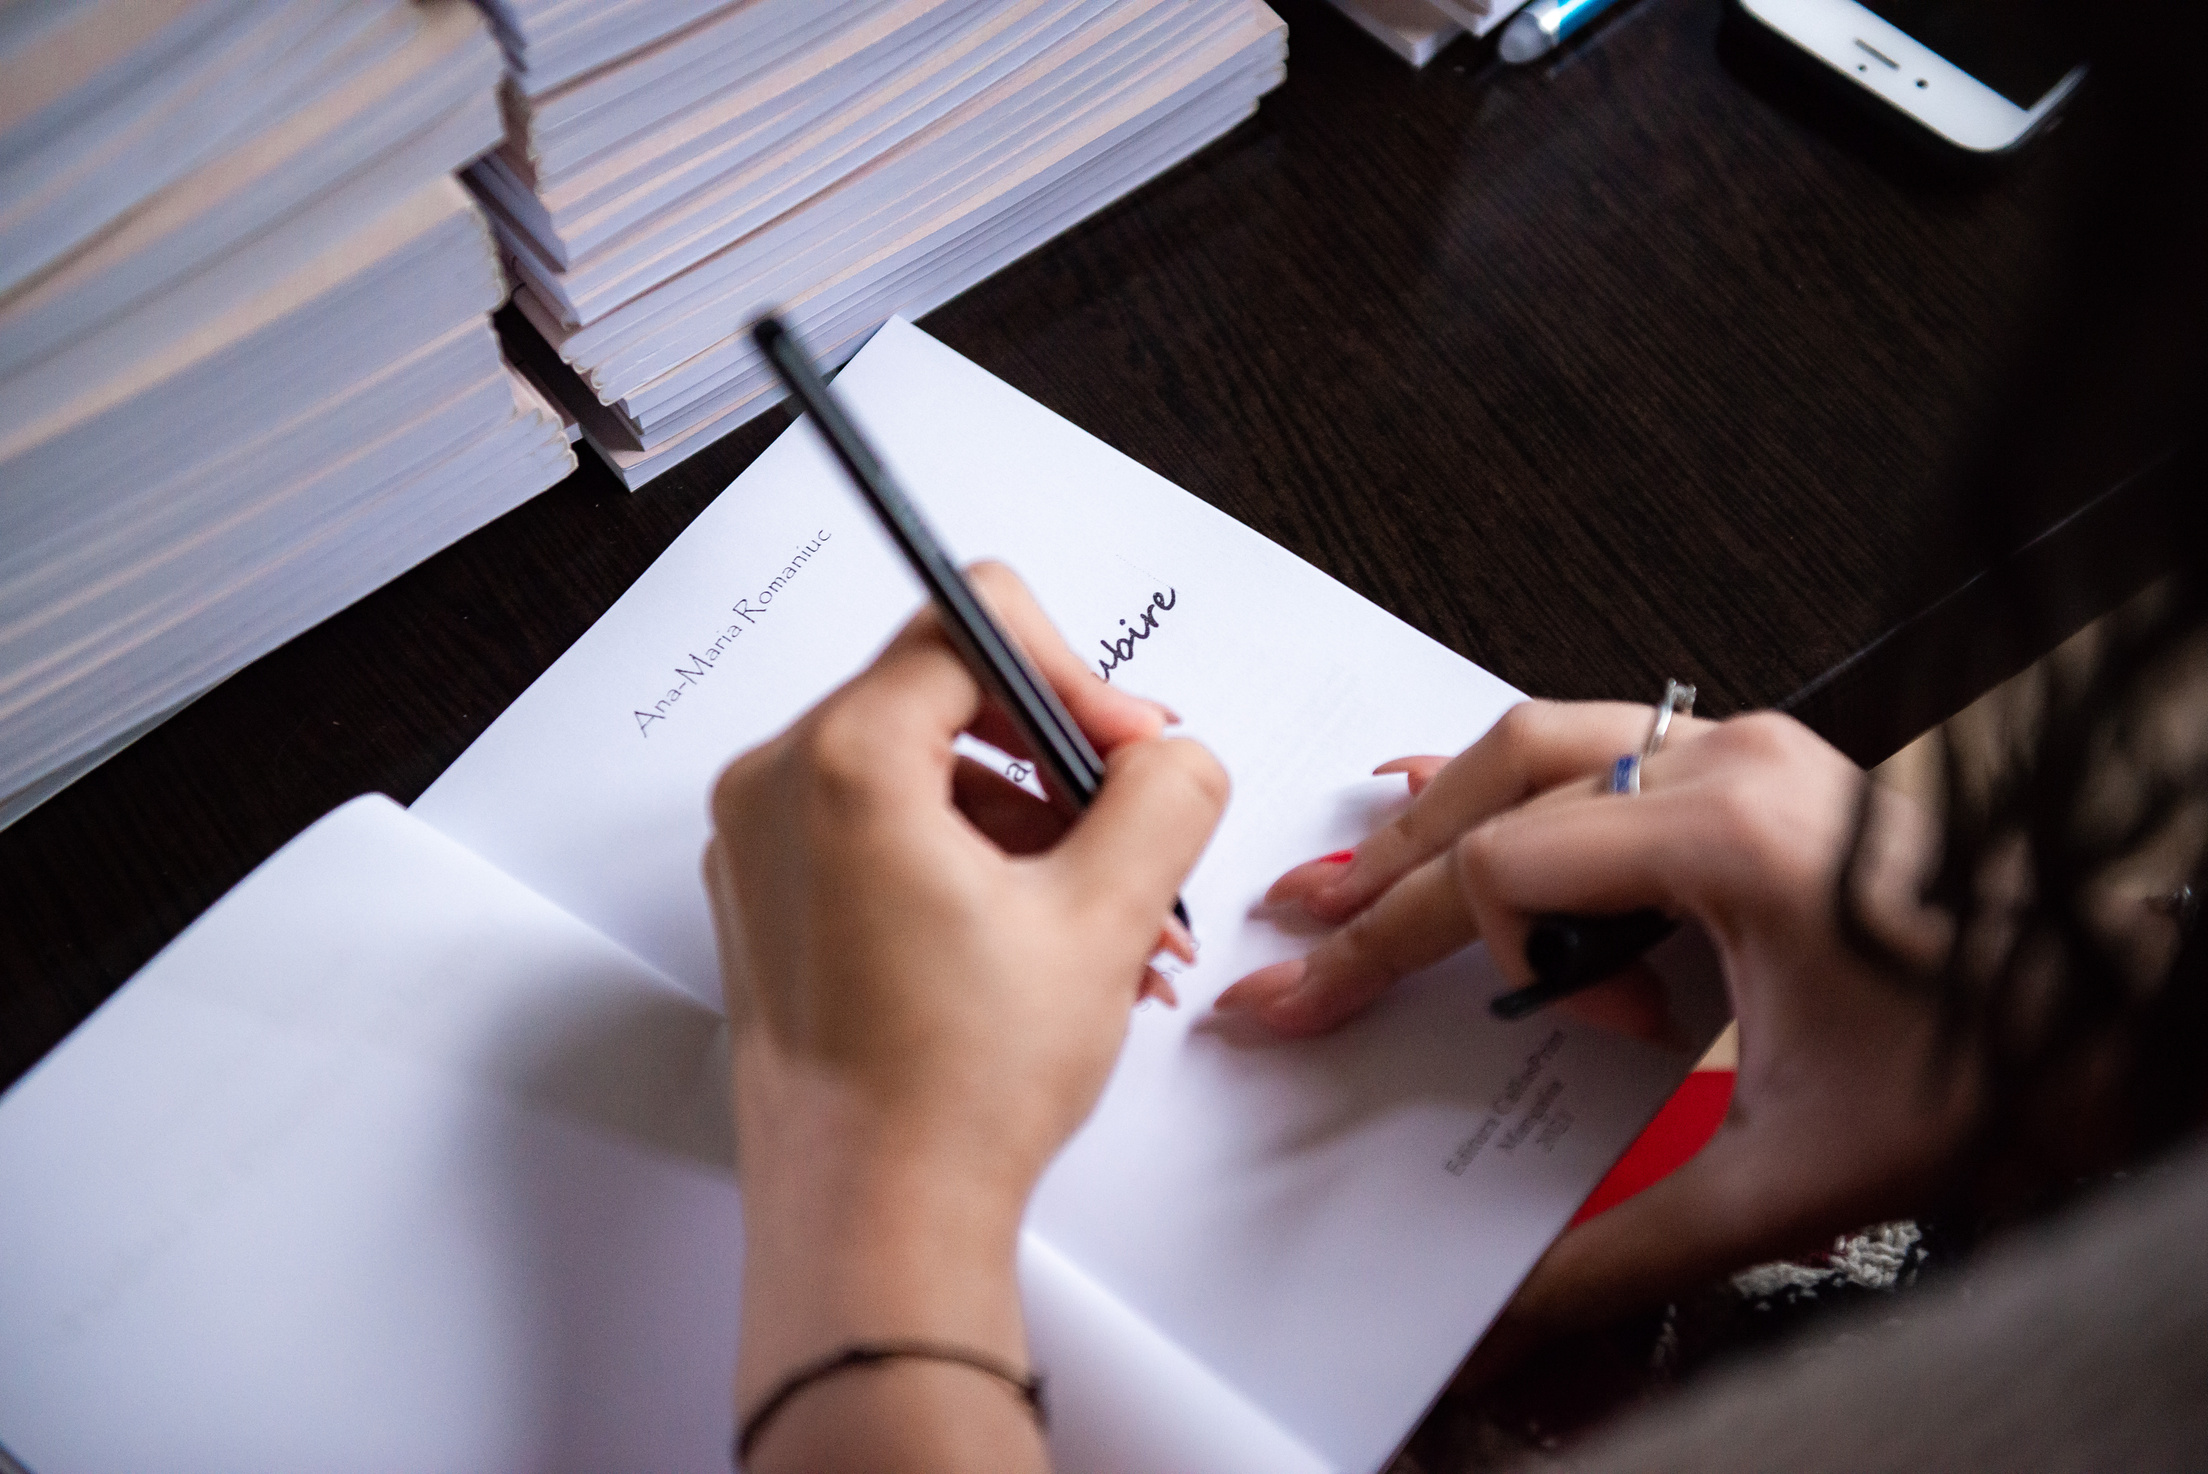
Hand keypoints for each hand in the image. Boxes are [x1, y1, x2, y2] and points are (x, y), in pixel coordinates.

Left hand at [705, 562, 1227, 1468]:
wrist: (872, 1228)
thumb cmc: (951, 1093)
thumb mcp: (1104, 917)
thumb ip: (1166, 794)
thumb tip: (1172, 754)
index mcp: (840, 763)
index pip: (969, 624)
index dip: (1076, 675)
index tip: (1130, 745)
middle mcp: (776, 789)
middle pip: (946, 699)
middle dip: (1063, 767)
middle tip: (1134, 833)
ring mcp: (761, 851)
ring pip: (925, 777)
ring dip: (1035, 832)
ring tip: (1117, 928)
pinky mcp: (772, 907)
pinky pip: (885, 837)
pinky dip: (974, 868)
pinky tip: (1053, 948)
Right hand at [1215, 700, 1973, 1357]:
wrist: (2097, 1017)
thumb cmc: (1977, 1065)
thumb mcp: (1788, 1175)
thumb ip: (1627, 1244)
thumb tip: (1508, 1311)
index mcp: (1731, 840)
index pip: (1501, 873)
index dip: (1385, 947)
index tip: (1310, 1002)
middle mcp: (1733, 768)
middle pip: (1500, 784)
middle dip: (1384, 866)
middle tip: (1300, 928)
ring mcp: (1748, 753)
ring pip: (1544, 743)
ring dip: (1443, 815)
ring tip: (1357, 878)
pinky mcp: (1757, 769)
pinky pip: (1604, 746)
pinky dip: (1517, 789)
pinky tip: (1455, 803)